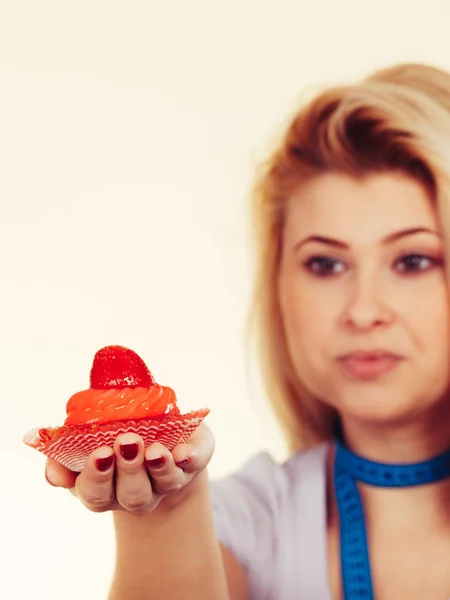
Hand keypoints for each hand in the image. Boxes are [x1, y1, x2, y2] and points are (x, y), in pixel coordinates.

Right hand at [44, 423, 213, 514]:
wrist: (158, 433)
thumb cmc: (114, 432)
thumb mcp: (87, 438)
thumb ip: (66, 451)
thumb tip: (54, 474)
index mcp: (104, 487)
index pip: (94, 494)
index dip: (96, 476)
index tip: (99, 452)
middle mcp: (134, 493)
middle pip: (130, 495)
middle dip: (128, 469)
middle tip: (126, 441)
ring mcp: (165, 482)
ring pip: (161, 485)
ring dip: (158, 467)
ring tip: (154, 449)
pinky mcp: (190, 465)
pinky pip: (192, 467)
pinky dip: (190, 459)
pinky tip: (184, 452)